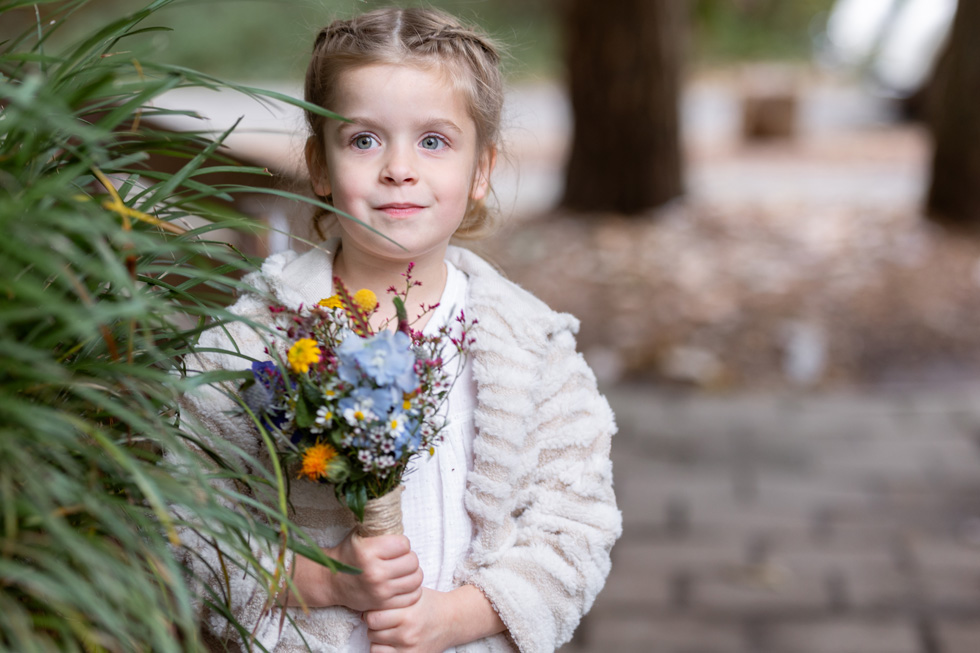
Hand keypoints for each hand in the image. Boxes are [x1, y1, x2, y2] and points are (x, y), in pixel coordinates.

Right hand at [285, 532, 422, 611]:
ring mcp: (380, 592)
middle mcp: (375, 573)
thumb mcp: (359, 535)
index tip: (394, 546)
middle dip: (408, 557)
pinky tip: (402, 583)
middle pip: (412, 561)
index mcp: (368, 552)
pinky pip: (413, 596)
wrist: (331, 581)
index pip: (404, 544)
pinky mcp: (384, 605)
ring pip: (416, 579)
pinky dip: (411, 589)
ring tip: (402, 570)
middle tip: (399, 558)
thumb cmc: (349, 554)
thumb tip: (399, 515)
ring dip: (412, 573)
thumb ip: (379, 527)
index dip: (401, 543)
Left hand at [363, 588, 452, 652]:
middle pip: (372, 633)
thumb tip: (364, 604)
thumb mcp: (412, 594)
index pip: (372, 618)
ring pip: (375, 648)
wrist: (452, 621)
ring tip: (387, 631)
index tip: (376, 609)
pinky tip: (391, 642)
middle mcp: (408, 635)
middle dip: (374, 625)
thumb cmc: (428, 604)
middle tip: (383, 620)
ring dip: (377, 639)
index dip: (371, 612)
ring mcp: (410, 650)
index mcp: (408, 615)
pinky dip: (384, 650)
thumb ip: (391, 598)